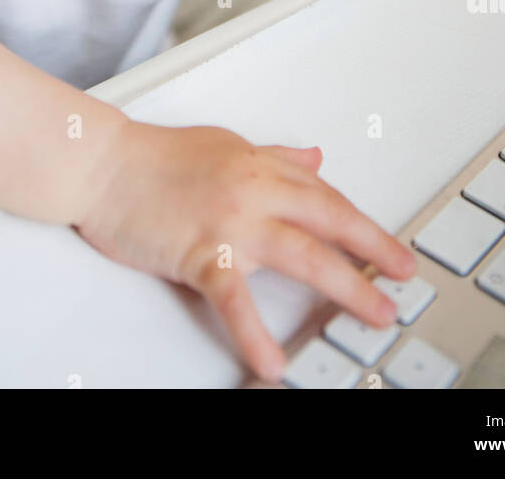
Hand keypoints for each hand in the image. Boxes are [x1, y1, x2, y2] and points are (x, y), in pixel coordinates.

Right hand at [70, 120, 415, 382]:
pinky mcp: (200, 253)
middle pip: (330, 221)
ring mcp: (230, 222)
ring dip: (345, 286)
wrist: (102, 164)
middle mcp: (255, 190)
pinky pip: (236, 299)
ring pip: (302, 255)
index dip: (362, 224)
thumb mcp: (224, 144)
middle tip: (403, 277)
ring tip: (373, 313)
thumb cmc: (154, 156)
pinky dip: (255, 332)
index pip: (325, 195)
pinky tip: (274, 359)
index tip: (389, 247)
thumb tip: (314, 159)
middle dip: (373, 251)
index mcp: (261, 166)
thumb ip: (273, 156)